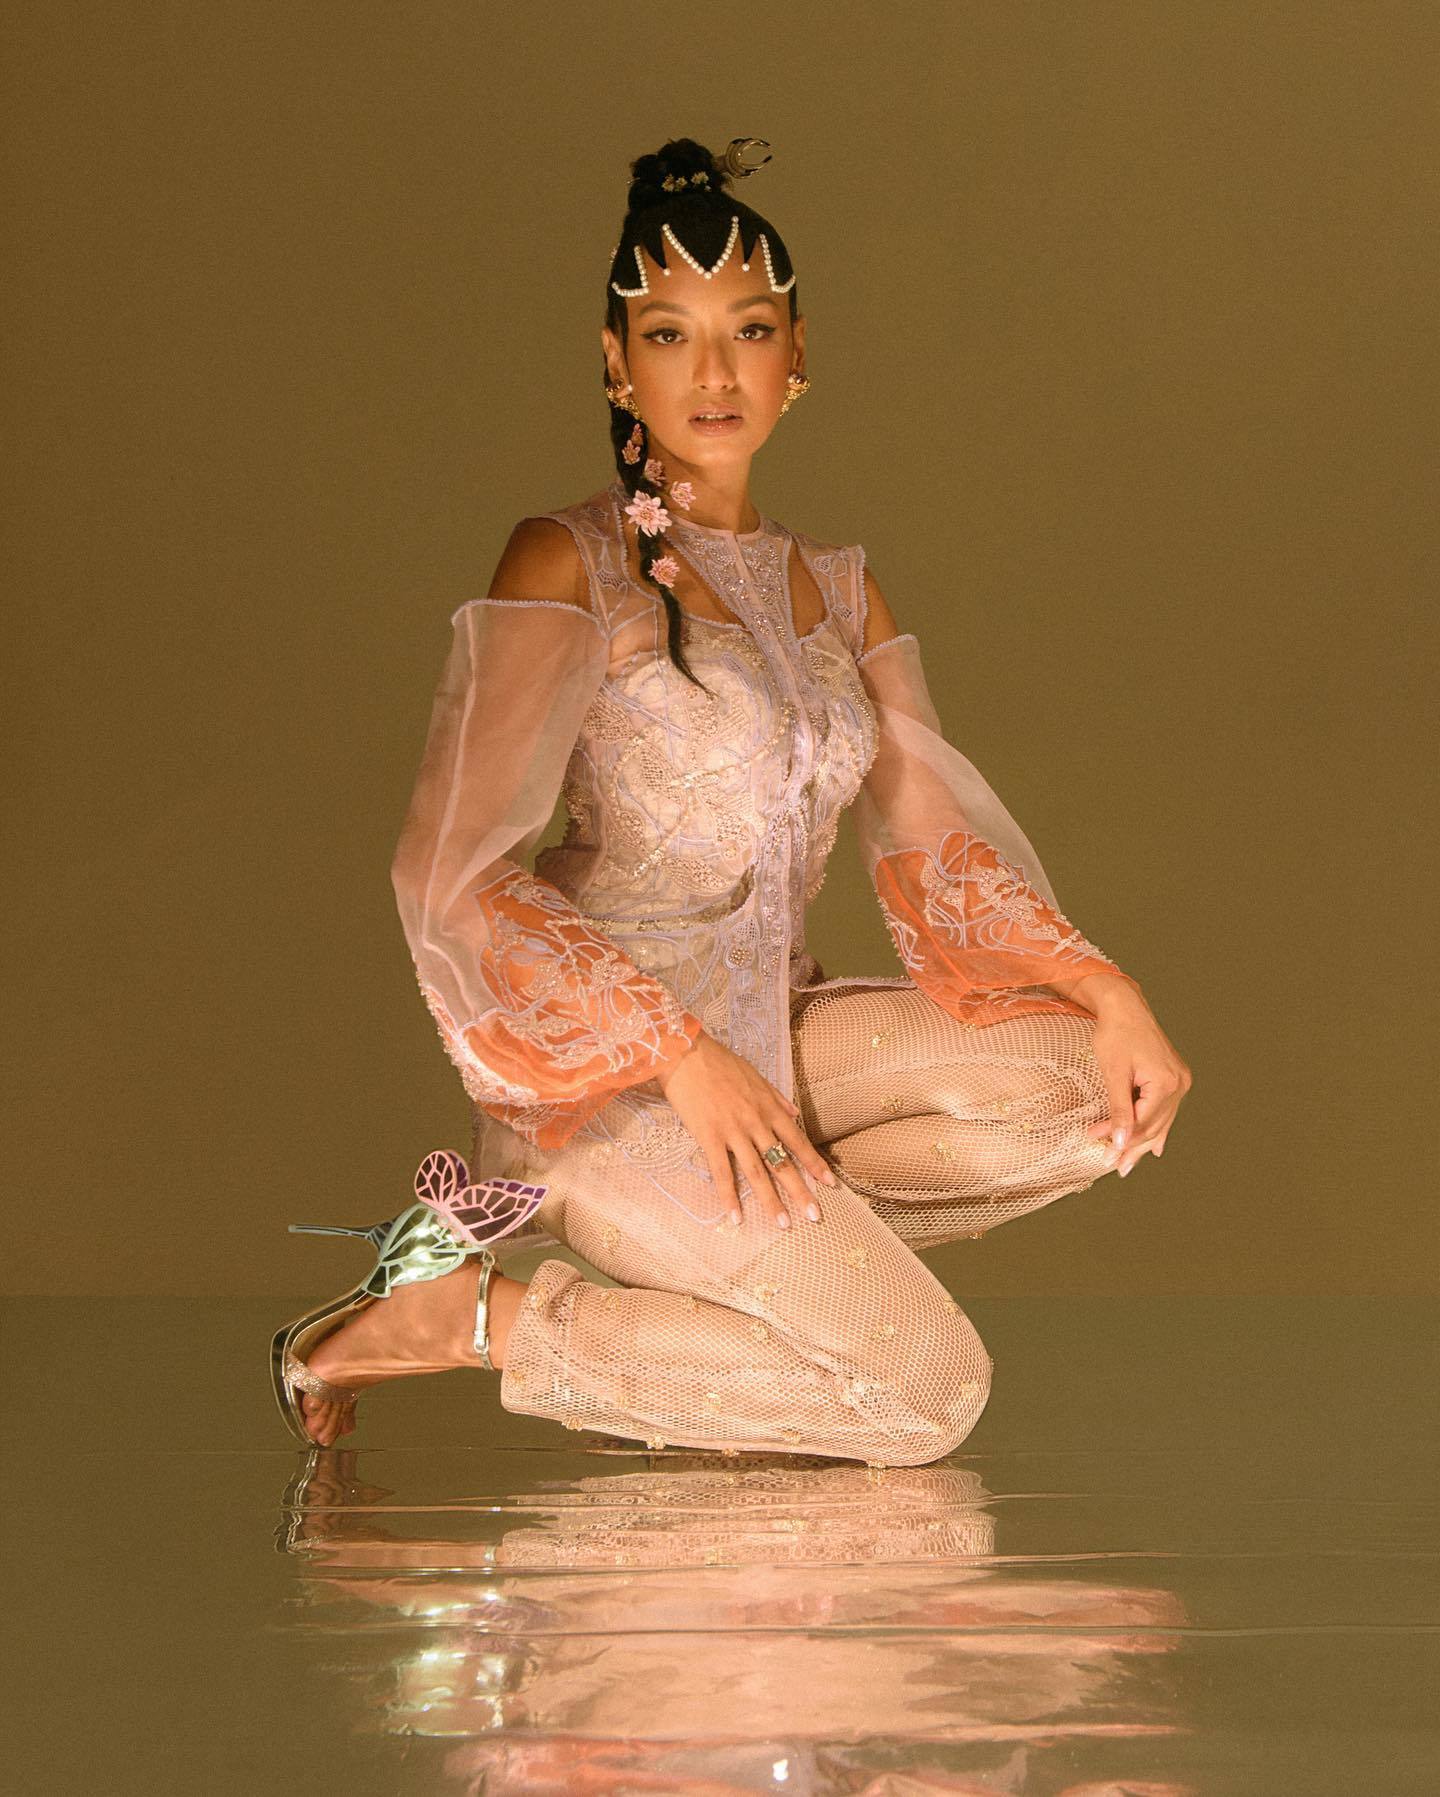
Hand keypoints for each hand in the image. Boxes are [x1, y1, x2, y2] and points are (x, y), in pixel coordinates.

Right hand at [655, 1033, 838, 1229]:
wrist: (687, 1054)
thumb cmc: (721, 1062)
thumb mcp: (756, 1076)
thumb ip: (777, 1097)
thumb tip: (794, 1113)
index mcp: (770, 1108)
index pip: (798, 1142)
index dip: (815, 1164)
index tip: (831, 1184)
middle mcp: (757, 1123)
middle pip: (782, 1162)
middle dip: (801, 1191)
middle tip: (814, 1216)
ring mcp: (733, 1132)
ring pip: (757, 1172)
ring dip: (771, 1200)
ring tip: (783, 1224)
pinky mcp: (709, 1137)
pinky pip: (722, 1172)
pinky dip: (729, 1196)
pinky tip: (736, 1217)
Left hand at [1079, 983, 1192, 1176]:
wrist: (1125, 1007)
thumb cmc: (1115, 1034)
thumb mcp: (1113, 1073)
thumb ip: (1118, 1110)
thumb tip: (1119, 1142)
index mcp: (1166, 1083)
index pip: (1143, 1121)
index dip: (1121, 1137)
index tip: (1098, 1146)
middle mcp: (1179, 1084)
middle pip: (1154, 1125)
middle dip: (1132, 1146)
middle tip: (1113, 1166)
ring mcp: (1179, 1081)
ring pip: (1161, 1121)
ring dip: (1143, 1141)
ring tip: (1127, 1163)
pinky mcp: (1174, 1077)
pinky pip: (1165, 1110)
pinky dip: (1156, 1127)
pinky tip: (1157, 1149)